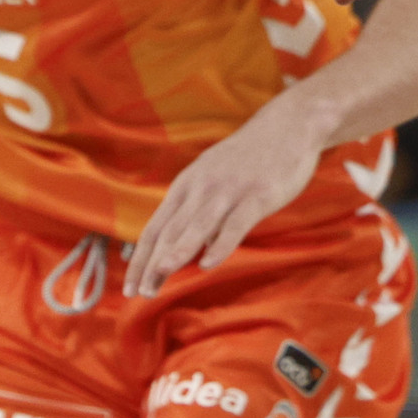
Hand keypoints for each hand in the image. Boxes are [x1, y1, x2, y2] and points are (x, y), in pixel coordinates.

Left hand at [126, 94, 326, 296]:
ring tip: (160, 275)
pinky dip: (220, 244)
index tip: (130, 285)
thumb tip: (180, 246)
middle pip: (170, 231)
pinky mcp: (257, 196)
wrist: (286, 126)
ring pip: (197, 226)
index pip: (155, 228)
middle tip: (140, 292)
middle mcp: (200, 189)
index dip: (140, 258)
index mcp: (186, 186)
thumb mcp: (210, 178)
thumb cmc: (246, 159)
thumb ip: (194, 209)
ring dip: (176, 252)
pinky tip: (208, 262)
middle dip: (152, 263)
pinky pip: (235, 224)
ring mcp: (228, 191)